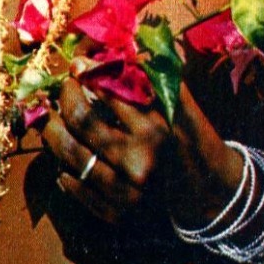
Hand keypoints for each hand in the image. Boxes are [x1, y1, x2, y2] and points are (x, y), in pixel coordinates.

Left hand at [41, 78, 243, 225]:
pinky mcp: (115, 214)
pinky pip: (75, 186)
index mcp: (156, 131)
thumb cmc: (195, 142)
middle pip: (81, 120)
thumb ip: (154, 78)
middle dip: (66, 97)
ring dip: (53, 131)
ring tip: (52, 119)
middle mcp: (139, 162)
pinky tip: (65, 157)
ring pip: (70, 153)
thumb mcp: (183, 106)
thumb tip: (123, 49)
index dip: (88, 73)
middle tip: (64, 88)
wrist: (212, 194)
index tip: (79, 65)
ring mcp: (125, 192)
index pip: (108, 92)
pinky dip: (64, 169)